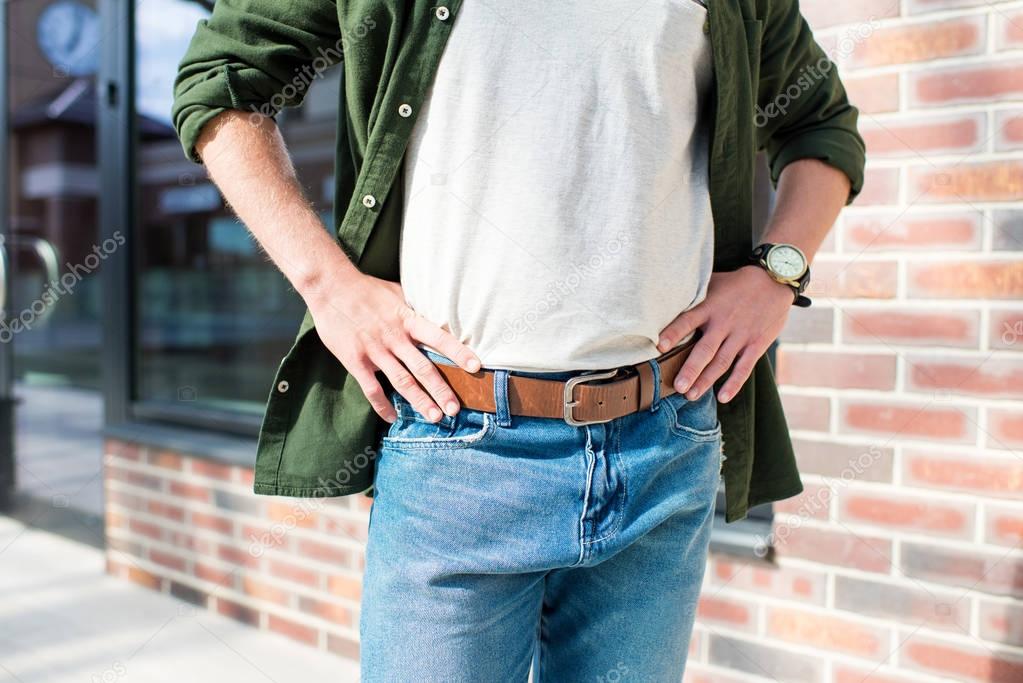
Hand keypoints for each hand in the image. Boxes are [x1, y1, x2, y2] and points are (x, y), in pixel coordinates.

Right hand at [307, 274, 480, 422]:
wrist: (331, 287)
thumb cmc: (367, 289)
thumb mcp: (398, 293)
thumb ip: (416, 310)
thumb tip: (439, 315)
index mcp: (407, 319)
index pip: (438, 337)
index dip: (458, 352)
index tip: (475, 366)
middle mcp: (394, 337)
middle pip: (422, 368)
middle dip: (441, 390)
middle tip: (455, 409)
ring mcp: (374, 351)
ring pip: (401, 382)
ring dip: (419, 401)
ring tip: (434, 417)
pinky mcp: (355, 361)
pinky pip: (371, 388)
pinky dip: (382, 405)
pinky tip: (392, 417)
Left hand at [657, 266, 792, 402]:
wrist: (773, 281)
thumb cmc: (736, 284)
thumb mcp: (713, 283)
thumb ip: (694, 296)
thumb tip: (666, 301)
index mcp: (709, 307)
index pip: (687, 321)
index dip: (673, 333)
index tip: (659, 346)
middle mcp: (724, 323)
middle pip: (704, 349)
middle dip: (690, 369)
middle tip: (677, 387)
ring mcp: (741, 335)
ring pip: (721, 362)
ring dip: (706, 380)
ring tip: (691, 395)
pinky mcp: (756, 344)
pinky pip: (744, 367)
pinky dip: (734, 383)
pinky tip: (723, 397)